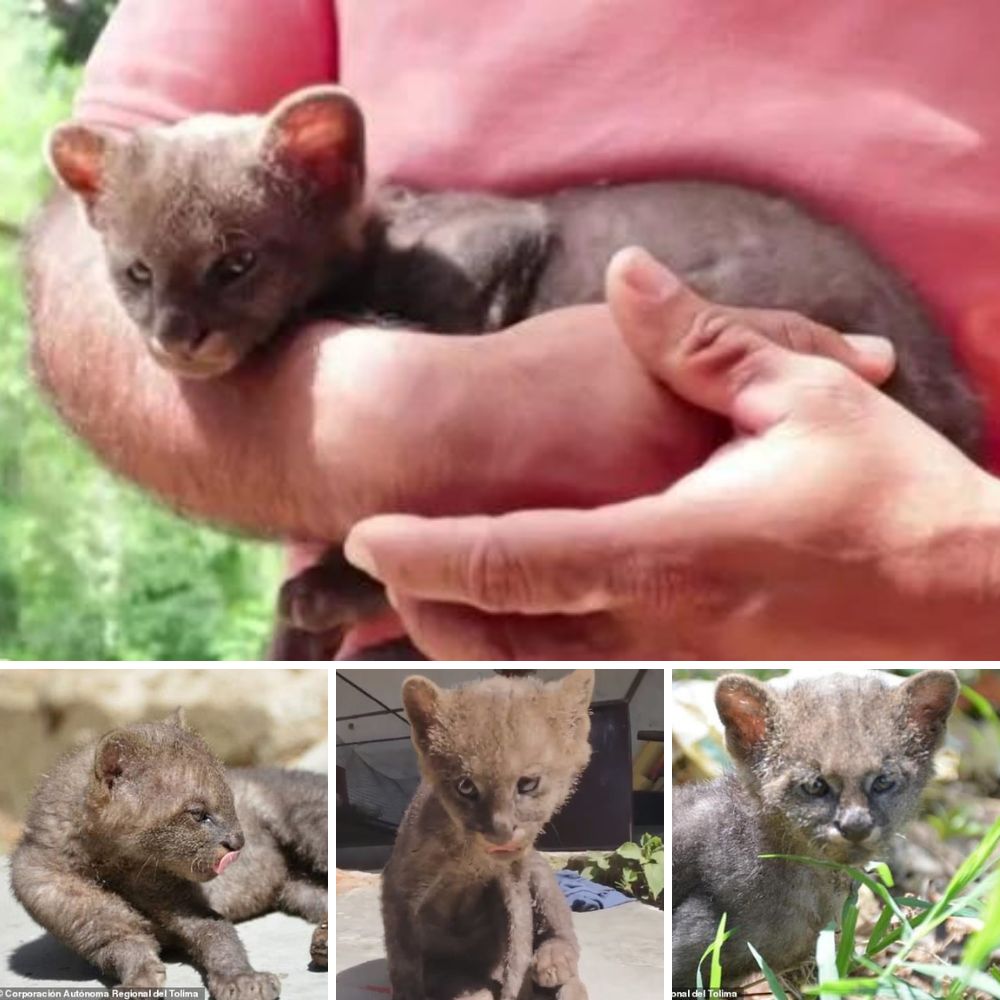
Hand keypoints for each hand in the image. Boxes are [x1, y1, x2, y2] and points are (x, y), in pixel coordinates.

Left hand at [343, 248, 999, 658]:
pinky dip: (525, 663)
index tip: (363, 533)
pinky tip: (510, 632)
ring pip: (534, 672)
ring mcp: (676, 665)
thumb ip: (702, 337)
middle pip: (500, 637)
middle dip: (424, 610)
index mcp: (666, 549)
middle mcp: (657, 624)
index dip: (426, 551)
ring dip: (465, 641)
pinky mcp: (699, 680)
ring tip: (425, 598)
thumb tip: (629, 271)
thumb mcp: (805, 394)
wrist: (968, 597)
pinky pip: (585, 683)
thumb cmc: (892, 495)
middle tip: (382, 572)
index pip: (511, 558)